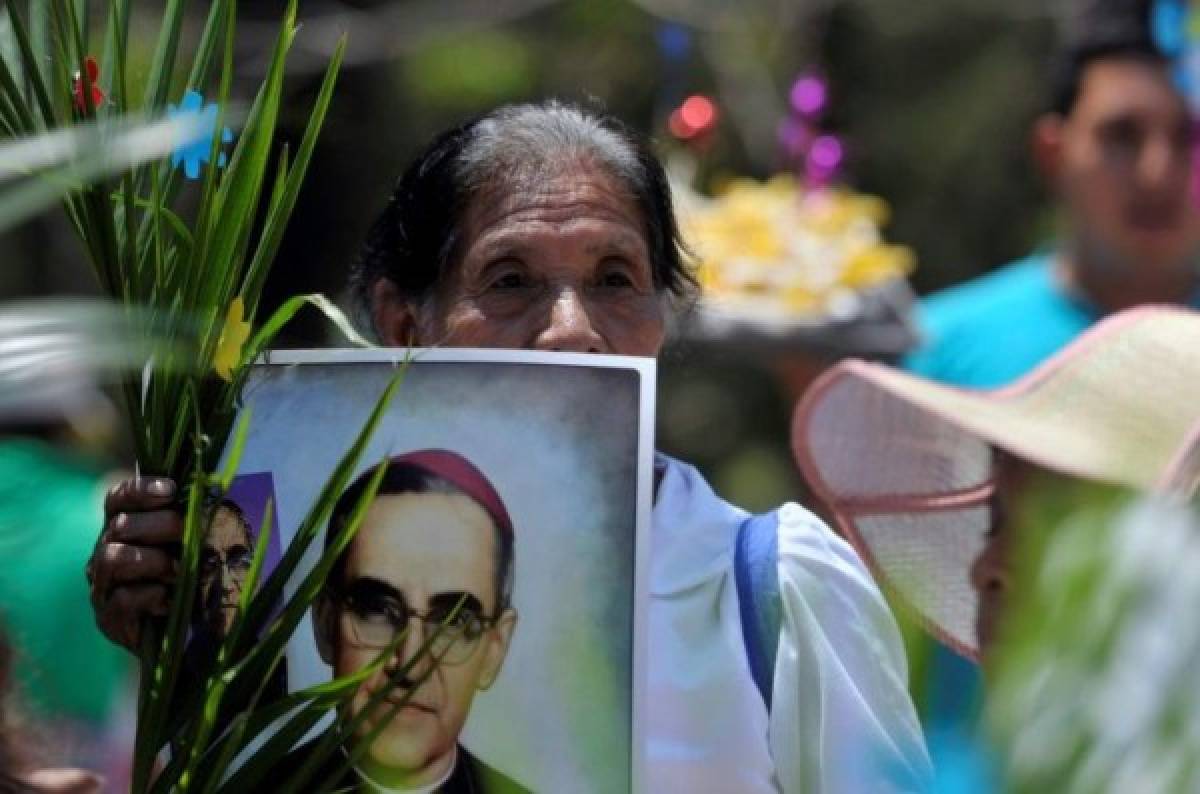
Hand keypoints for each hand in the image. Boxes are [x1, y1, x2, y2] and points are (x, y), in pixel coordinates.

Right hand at [87, 477, 181, 650]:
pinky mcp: (108, 618)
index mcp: (123, 529)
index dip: (140, 490)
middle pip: (120, 525)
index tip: (171, 490)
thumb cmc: (192, 582)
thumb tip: (211, 493)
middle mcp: (105, 553)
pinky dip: (151, 595)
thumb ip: (193, 522)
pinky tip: (170, 600)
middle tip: (187, 533)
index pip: (118, 499)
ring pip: (113, 558)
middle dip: (160, 525)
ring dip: (153, 561)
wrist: (186, 639)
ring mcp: (102, 587)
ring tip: (178, 571)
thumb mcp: (195, 547)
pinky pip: (122, 598)